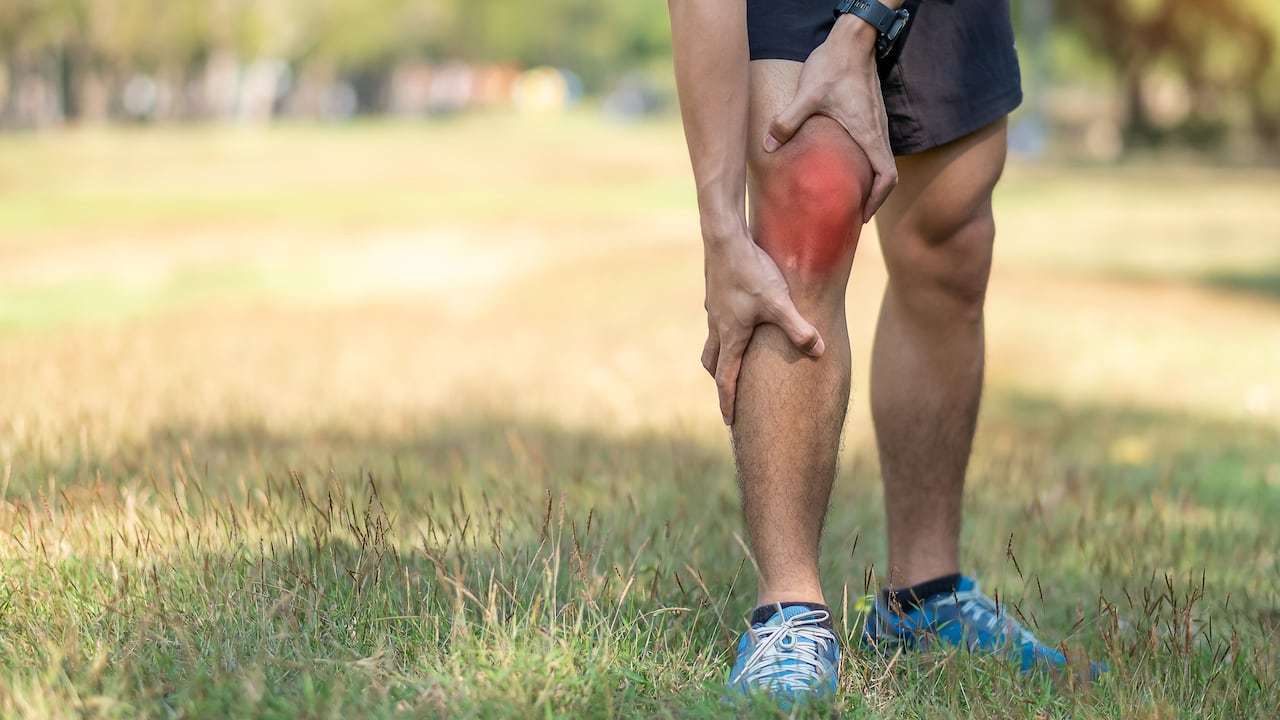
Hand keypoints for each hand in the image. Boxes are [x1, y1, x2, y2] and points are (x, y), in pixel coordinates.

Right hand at [701, 229, 824, 424]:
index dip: (728, 402)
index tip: (729, 422)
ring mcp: (715, 309)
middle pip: (714, 362)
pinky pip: (718, 320)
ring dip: (721, 354)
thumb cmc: (751, 271)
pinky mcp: (716, 293)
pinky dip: (726, 330)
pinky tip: (741, 318)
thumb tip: (819, 350)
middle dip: (721, 380)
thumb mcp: (779, 303)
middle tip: (730, 393)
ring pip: (713, 341)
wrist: (725, 238)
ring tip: (735, 358)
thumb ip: (799, 329)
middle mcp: (719, 326)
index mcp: (731, 335)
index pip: (726, 378)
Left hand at [762, 17, 896, 222]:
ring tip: (848, 198)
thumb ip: (788, 121)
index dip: (878, 199)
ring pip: (881, 162)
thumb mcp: (808, 94)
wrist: (852, 39)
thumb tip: (768, 145)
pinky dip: (866, 165)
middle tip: (852, 215)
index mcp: (869, 133)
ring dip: (870, 182)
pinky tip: (844, 169)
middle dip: (873, 198)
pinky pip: (875, 149)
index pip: (887, 176)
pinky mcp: (871, 116)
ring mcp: (877, 124)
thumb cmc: (834, 65)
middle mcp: (878, 131)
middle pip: (886, 175)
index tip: (862, 214)